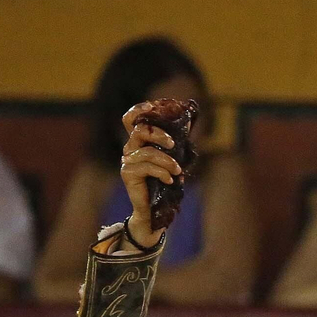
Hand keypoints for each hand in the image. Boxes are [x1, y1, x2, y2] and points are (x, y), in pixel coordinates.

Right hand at [117, 102, 184, 249]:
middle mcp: (130, 148)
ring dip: (167, 161)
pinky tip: (170, 180)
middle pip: (138, 130)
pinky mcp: (128, 174)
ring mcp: (127, 161)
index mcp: (139, 142)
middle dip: (158, 134)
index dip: (138, 109)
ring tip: (177, 171)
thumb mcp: (173, 159)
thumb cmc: (165, 184)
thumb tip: (188, 122)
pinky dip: (162, 172)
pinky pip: (147, 167)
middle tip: (173, 143)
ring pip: (147, 152)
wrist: (155, 211)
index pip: (130, 119)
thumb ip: (176, 143)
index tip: (152, 106)